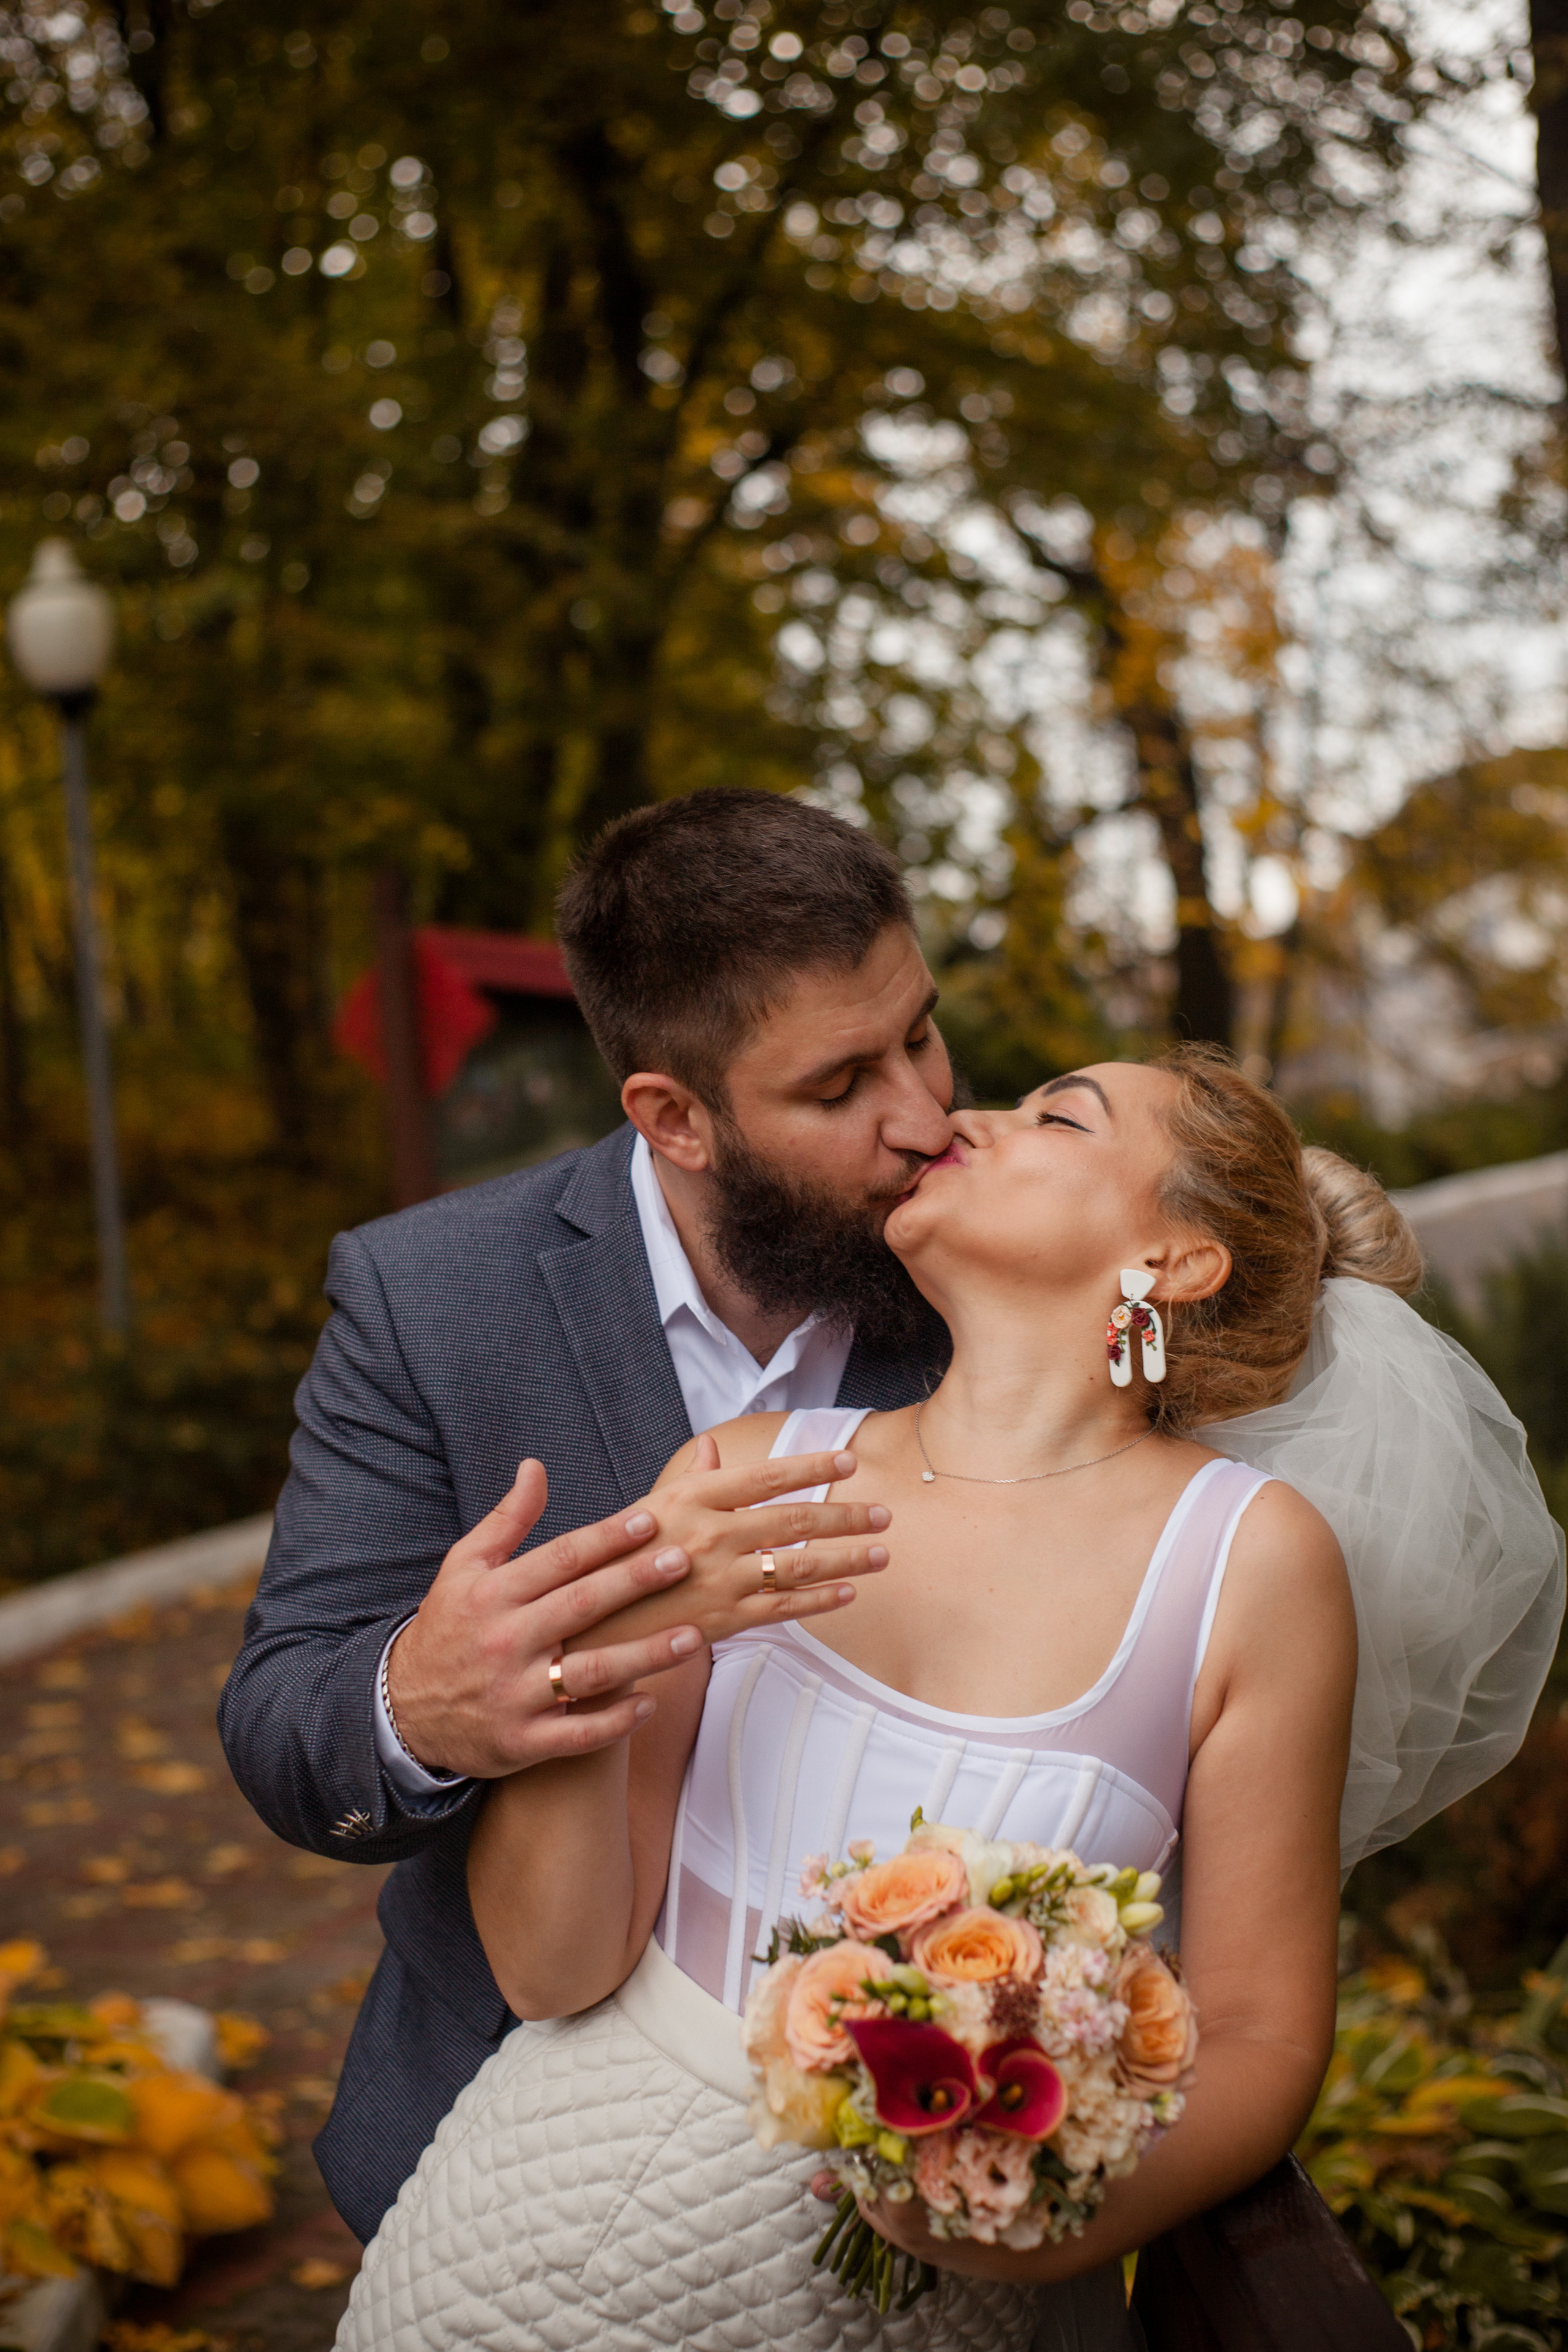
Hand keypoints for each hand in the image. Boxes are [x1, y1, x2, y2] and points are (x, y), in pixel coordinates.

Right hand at [386, 1460, 705, 1779]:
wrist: (403, 1710)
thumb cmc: (449, 1628)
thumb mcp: (463, 1568)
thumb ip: (506, 1520)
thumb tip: (536, 1467)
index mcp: (493, 1594)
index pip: (560, 1559)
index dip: (607, 1538)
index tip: (650, 1521)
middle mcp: (505, 1641)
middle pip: (581, 1606)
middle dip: (635, 1582)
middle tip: (683, 1560)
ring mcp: (514, 1694)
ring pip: (589, 1673)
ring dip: (645, 1655)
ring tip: (693, 1637)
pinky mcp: (521, 1741)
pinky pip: (577, 1734)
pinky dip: (615, 1720)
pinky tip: (651, 1701)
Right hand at [567, 1433, 891, 1655]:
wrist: (592, 1624)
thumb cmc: (622, 1556)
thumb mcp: (651, 1508)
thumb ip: (692, 1480)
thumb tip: (714, 1450)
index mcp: (695, 1499)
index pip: (768, 1476)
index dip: (813, 1466)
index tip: (851, 1460)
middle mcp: (711, 1535)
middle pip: (795, 1521)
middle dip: (847, 1517)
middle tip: (885, 1513)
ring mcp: (720, 1580)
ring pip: (799, 1567)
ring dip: (847, 1559)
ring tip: (881, 1553)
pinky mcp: (725, 1620)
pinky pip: (784, 1609)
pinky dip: (820, 1600)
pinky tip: (848, 1592)